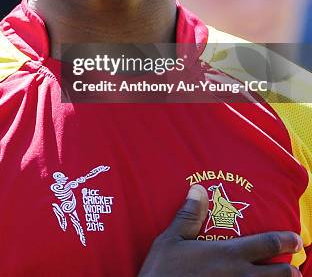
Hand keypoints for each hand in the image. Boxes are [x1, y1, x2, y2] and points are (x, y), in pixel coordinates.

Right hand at [138, 185, 302, 275]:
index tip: (295, 238)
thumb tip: (199, 189)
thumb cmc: (163, 273)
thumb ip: (189, 216)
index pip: (268, 244)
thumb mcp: (170, 240)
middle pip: (282, 275)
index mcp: (228, 255)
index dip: (286, 240)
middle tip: (292, 267)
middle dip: (290, 270)